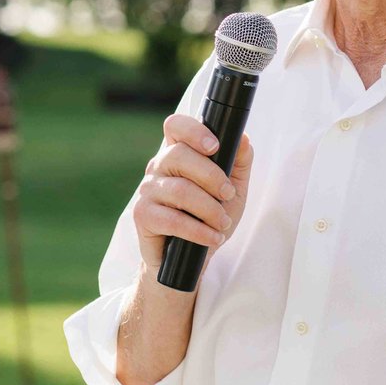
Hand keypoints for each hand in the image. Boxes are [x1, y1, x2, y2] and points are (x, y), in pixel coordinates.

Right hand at [132, 111, 254, 265]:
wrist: (191, 258)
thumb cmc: (210, 218)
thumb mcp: (233, 190)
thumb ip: (239, 163)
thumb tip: (243, 138)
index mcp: (177, 153)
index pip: (176, 126)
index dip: (193, 131)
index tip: (215, 146)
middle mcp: (158, 166)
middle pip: (179, 155)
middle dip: (212, 176)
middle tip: (228, 194)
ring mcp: (147, 190)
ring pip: (180, 190)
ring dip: (210, 209)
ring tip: (223, 223)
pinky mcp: (142, 215)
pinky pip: (173, 219)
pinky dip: (199, 230)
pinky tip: (213, 237)